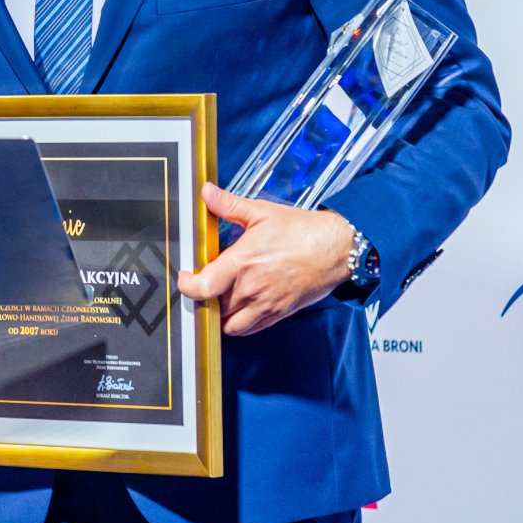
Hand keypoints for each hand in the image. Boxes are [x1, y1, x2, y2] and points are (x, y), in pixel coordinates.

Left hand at [176, 183, 353, 335]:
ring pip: (230, 326)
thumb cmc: (303, 232)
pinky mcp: (279, 314)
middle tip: (204, 285)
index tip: (185, 278)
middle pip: (213, 308)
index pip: (203, 287)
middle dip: (205, 299)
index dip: (187, 287)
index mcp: (243, 263)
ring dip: (221, 316)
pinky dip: (241, 323)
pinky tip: (241, 306)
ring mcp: (266, 304)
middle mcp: (252, 288)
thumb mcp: (262, 213)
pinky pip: (251, 329)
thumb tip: (207, 193)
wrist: (337, 249)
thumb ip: (229, 205)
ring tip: (221, 298)